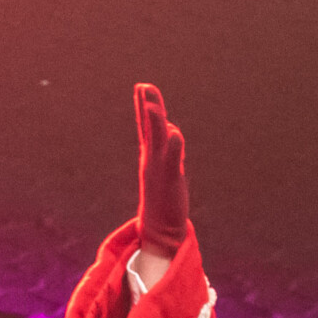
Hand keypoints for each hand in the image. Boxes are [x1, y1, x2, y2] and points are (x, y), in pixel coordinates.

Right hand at [130, 83, 188, 256]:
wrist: (159, 231)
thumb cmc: (163, 201)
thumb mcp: (164, 171)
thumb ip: (168, 150)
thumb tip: (172, 132)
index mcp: (150, 156)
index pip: (146, 127)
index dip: (144, 106)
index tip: (141, 87)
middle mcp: (152, 159)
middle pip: (149, 128)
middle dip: (146, 107)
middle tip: (144, 86)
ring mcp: (160, 169)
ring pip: (158, 141)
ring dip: (155, 124)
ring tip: (153, 107)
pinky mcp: (170, 180)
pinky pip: (172, 160)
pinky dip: (174, 146)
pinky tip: (175, 133)